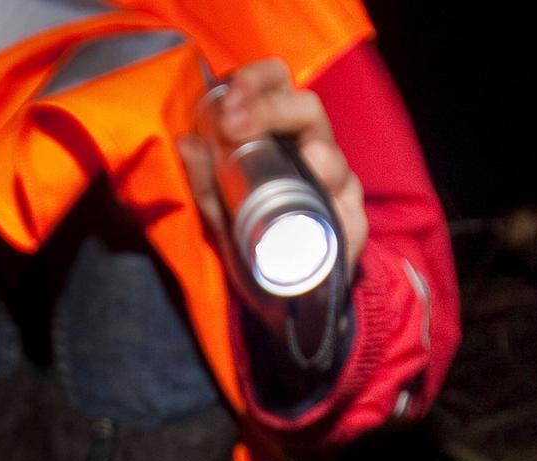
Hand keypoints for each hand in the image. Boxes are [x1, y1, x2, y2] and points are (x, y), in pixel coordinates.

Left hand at [177, 58, 367, 280]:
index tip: (227, 102)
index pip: (277, 87)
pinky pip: (346, 199)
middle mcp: (311, 150)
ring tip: (290, 154)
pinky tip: (320, 183)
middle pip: (306, 108)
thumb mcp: (221, 214)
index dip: (256, 81)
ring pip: (329, 152)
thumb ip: (205, 182)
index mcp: (280, 138)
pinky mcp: (350, 218)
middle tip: (233, 123)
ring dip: (309, 148)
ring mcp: (335, 183)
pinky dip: (334, 189)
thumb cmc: (254, 245)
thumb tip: (186, 142)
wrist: (281, 303)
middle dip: (270, 108)